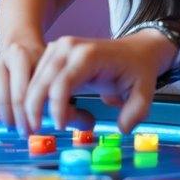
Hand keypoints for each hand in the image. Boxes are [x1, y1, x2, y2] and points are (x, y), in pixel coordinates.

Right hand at [0, 39, 45, 135]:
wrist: (20, 48)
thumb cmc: (39, 66)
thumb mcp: (49, 72)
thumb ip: (53, 91)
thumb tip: (62, 116)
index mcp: (26, 54)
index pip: (30, 91)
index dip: (34, 113)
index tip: (38, 128)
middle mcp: (8, 55)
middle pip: (15, 97)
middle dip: (21, 120)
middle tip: (26, 132)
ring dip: (7, 118)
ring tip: (16, 126)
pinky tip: (0, 118)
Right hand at [21, 35, 162, 135]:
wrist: (136, 50)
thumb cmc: (138, 70)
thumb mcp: (145, 92)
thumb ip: (136, 112)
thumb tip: (122, 128)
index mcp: (89, 55)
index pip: (62, 84)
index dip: (57, 109)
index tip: (60, 127)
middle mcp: (69, 47)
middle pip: (41, 82)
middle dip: (34, 109)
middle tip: (34, 132)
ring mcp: (59, 48)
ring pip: (34, 81)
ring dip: (34, 104)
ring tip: (46, 123)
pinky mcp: (53, 53)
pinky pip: (36, 77)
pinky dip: (36, 96)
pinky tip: (47, 111)